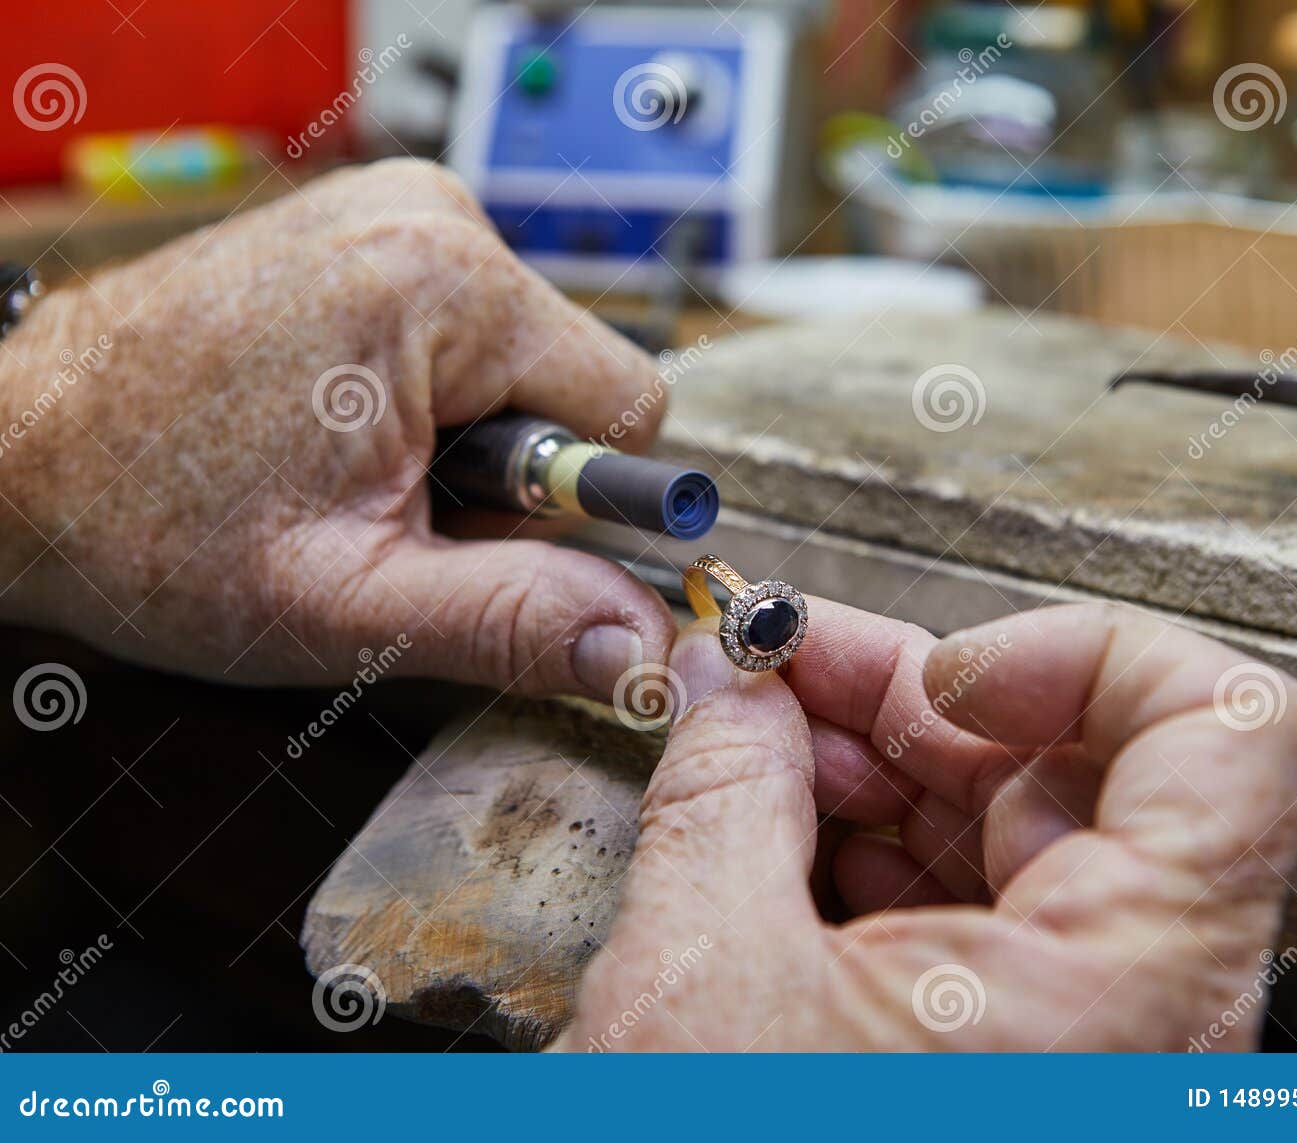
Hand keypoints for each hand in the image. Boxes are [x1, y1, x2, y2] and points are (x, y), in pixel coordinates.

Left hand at [0, 160, 673, 698]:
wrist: (14, 459)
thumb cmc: (146, 524)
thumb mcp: (349, 606)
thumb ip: (515, 623)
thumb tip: (642, 646)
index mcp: (443, 284)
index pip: (630, 406)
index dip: (568, 503)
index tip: (469, 534)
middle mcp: (426, 216)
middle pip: (572, 380)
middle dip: (505, 471)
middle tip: (385, 510)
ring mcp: (391, 210)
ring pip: (523, 362)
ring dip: (465, 439)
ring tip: (349, 470)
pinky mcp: (364, 229)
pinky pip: (466, 331)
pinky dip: (429, 397)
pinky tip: (342, 431)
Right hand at [560, 601, 1296, 1050]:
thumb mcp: (708, 987)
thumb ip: (726, 793)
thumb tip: (730, 686)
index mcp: (1139, 997)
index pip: (1232, 733)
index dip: (1087, 659)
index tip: (948, 673)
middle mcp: (1143, 1013)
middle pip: (1083, 766)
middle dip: (914, 697)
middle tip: (779, 664)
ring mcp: (1080, 1035)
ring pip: (1012, 829)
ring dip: (875, 764)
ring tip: (748, 738)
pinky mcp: (1013, 1052)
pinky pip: (966, 903)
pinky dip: (869, 844)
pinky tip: (769, 820)